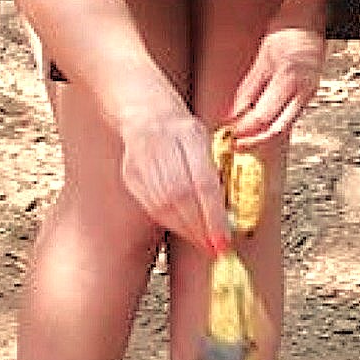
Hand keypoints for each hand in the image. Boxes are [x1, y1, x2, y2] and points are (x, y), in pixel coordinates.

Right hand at [114, 106, 232, 252]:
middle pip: (181, 198)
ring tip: (204, 243)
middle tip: (216, 247)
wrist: (143, 111)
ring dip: (186, 230)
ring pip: (164, 207)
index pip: (202, 182)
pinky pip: (151, 206)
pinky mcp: (131, 176)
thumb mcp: (206, 140)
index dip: (213, 215)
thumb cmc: (182, 128)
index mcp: (186, 134)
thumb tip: (229, 212)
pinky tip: (184, 230)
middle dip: (200, 228)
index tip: (224, 239)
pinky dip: (171, 223)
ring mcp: (142, 162)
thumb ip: (215, 171)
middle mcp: (161, 147)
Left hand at [224, 23, 326, 146]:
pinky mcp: (310, 93)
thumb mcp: (263, 56)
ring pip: (284, 125)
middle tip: (236, 143)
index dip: (244, 129)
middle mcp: (303, 90)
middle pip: (276, 129)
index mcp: (289, 79)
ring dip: (263, 133)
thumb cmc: (291, 27)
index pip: (263, 116)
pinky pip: (290, 115)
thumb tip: (235, 111)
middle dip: (254, 140)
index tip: (229, 134)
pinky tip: (261, 122)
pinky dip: (274, 122)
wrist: (313, 15)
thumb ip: (250, 87)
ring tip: (245, 135)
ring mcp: (310, 93)